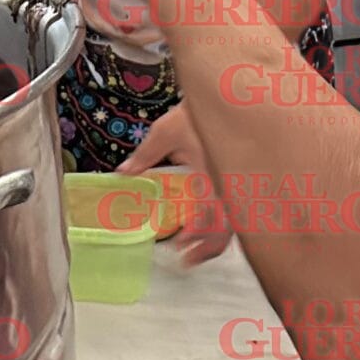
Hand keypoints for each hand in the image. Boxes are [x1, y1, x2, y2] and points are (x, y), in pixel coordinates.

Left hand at [119, 106, 234, 264]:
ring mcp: (236, 186)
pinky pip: (237, 215)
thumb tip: (121, 174)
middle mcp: (228, 184)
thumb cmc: (197, 115)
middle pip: (228, 227)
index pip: (210, 209)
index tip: (180, 241)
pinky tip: (207, 235)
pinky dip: (223, 230)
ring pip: (235, 225)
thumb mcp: (166, 130)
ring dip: (216, 243)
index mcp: (212, 172)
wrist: (229, 99)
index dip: (199, 230)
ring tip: (194, 255)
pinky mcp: (237, 186)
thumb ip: (145, 155)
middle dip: (209, 247)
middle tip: (186, 261)